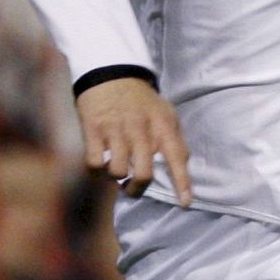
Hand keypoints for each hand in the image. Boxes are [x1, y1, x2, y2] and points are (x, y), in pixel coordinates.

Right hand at [76, 77, 193, 205]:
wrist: (112, 75)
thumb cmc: (143, 102)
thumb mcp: (166, 114)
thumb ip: (175, 139)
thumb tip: (184, 164)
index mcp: (163, 125)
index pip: (177, 157)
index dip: (182, 182)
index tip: (186, 203)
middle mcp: (141, 129)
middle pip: (144, 173)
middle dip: (138, 188)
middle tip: (132, 187)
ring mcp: (116, 129)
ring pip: (118, 171)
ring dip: (116, 177)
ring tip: (117, 169)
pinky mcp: (94, 130)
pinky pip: (95, 163)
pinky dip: (98, 169)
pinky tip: (101, 161)